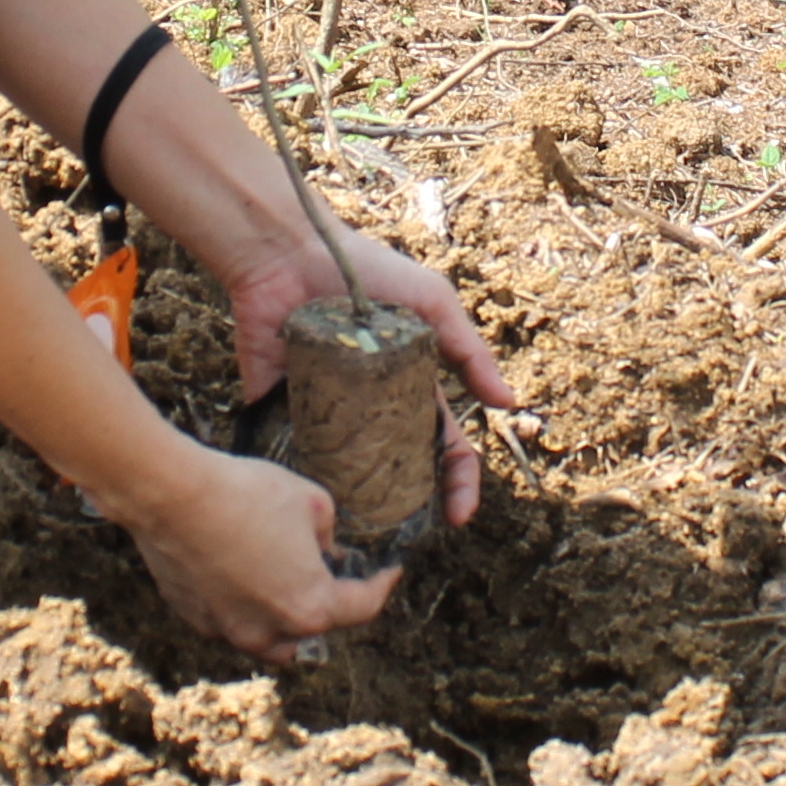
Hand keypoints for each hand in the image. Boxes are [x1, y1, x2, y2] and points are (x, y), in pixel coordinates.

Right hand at [124, 441, 396, 662]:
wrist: (173, 495)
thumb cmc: (246, 495)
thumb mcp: (312, 501)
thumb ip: (328, 534)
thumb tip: (323, 549)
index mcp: (310, 607)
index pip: (362, 607)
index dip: (381, 585)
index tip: (389, 571)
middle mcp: (270, 632)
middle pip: (314, 633)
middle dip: (328, 608)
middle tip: (333, 577)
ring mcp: (228, 630)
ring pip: (269, 638)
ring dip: (283, 618)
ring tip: (285, 584)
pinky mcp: (195, 618)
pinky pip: (231, 622)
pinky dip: (244, 607)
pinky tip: (242, 574)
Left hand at [218, 221, 513, 530]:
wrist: (289, 252)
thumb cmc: (367, 270)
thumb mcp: (432, 301)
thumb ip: (470, 349)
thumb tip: (508, 403)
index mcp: (408, 386)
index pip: (443, 445)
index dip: (458, 481)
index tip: (457, 514)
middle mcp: (368, 406)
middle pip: (396, 469)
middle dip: (408, 506)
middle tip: (406, 532)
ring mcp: (324, 410)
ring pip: (344, 472)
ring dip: (355, 503)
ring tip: (362, 533)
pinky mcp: (277, 407)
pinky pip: (289, 453)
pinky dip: (299, 478)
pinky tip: (314, 506)